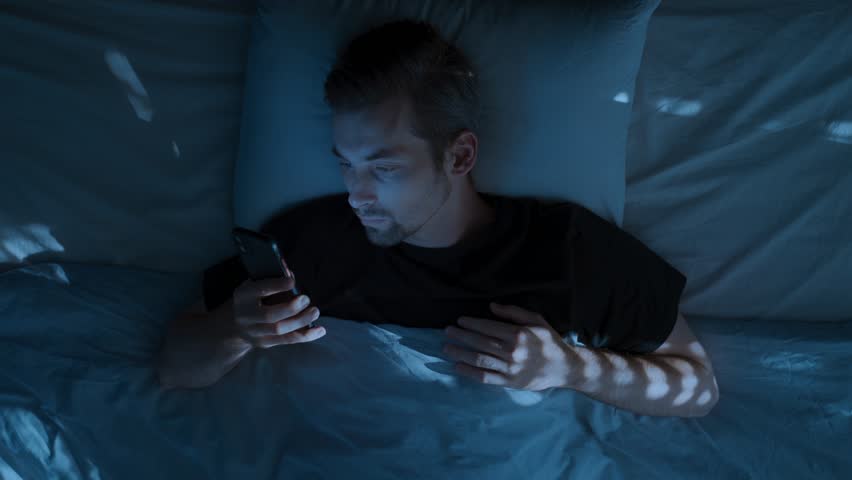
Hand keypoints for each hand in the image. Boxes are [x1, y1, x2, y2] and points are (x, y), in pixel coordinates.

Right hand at [231, 270, 324, 348]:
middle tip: (306, 299)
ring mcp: (255, 332)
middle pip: (270, 315)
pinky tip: (320, 330)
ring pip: (280, 330)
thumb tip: (291, 275)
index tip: (292, 281)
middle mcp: (246, 316)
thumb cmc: (252, 298)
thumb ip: (271, 280)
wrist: (233, 325)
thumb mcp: (254, 285)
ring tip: (315, 311)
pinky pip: (288, 340)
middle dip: (291, 308)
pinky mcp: (265, 343)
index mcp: (243, 296)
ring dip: (301, 321)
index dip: (276, 285)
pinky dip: (306, 335)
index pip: (259, 290)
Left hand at [443, 303, 574, 390]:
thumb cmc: (549, 340)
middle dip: (461, 336)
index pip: (487, 327)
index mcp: (518, 334)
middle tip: (447, 331)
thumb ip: (513, 312)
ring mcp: (509, 369)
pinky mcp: (509, 383)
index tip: (459, 321)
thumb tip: (491, 306)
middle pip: (479, 342)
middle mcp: (512, 352)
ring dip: (460, 353)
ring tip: (447, 347)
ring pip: (478, 360)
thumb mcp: (536, 320)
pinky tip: (458, 366)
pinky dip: (469, 372)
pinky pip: (485, 377)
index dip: (471, 323)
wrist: (563, 367)